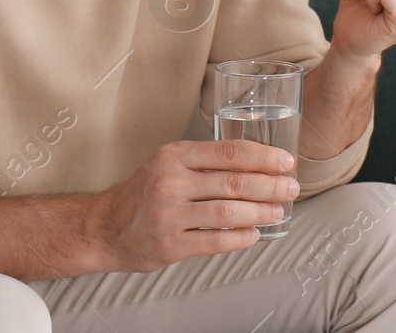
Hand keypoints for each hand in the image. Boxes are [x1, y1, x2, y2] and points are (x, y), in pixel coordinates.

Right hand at [88, 139, 299, 271]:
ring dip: (260, 212)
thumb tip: (258, 162)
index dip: (264, 156)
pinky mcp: (169, 244)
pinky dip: (240, 238)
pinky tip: (254, 234)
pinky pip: (215, 241)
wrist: (104, 227)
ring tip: (278, 212)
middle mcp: (170, 182)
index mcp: (175, 156)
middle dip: (270, 186)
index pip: (230, 152)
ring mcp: (169, 215)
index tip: (286, 162)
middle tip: (291, 188)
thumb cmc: (144, 193)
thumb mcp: (168, 164)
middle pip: (234, 182)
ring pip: (228, 212)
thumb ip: (205, 162)